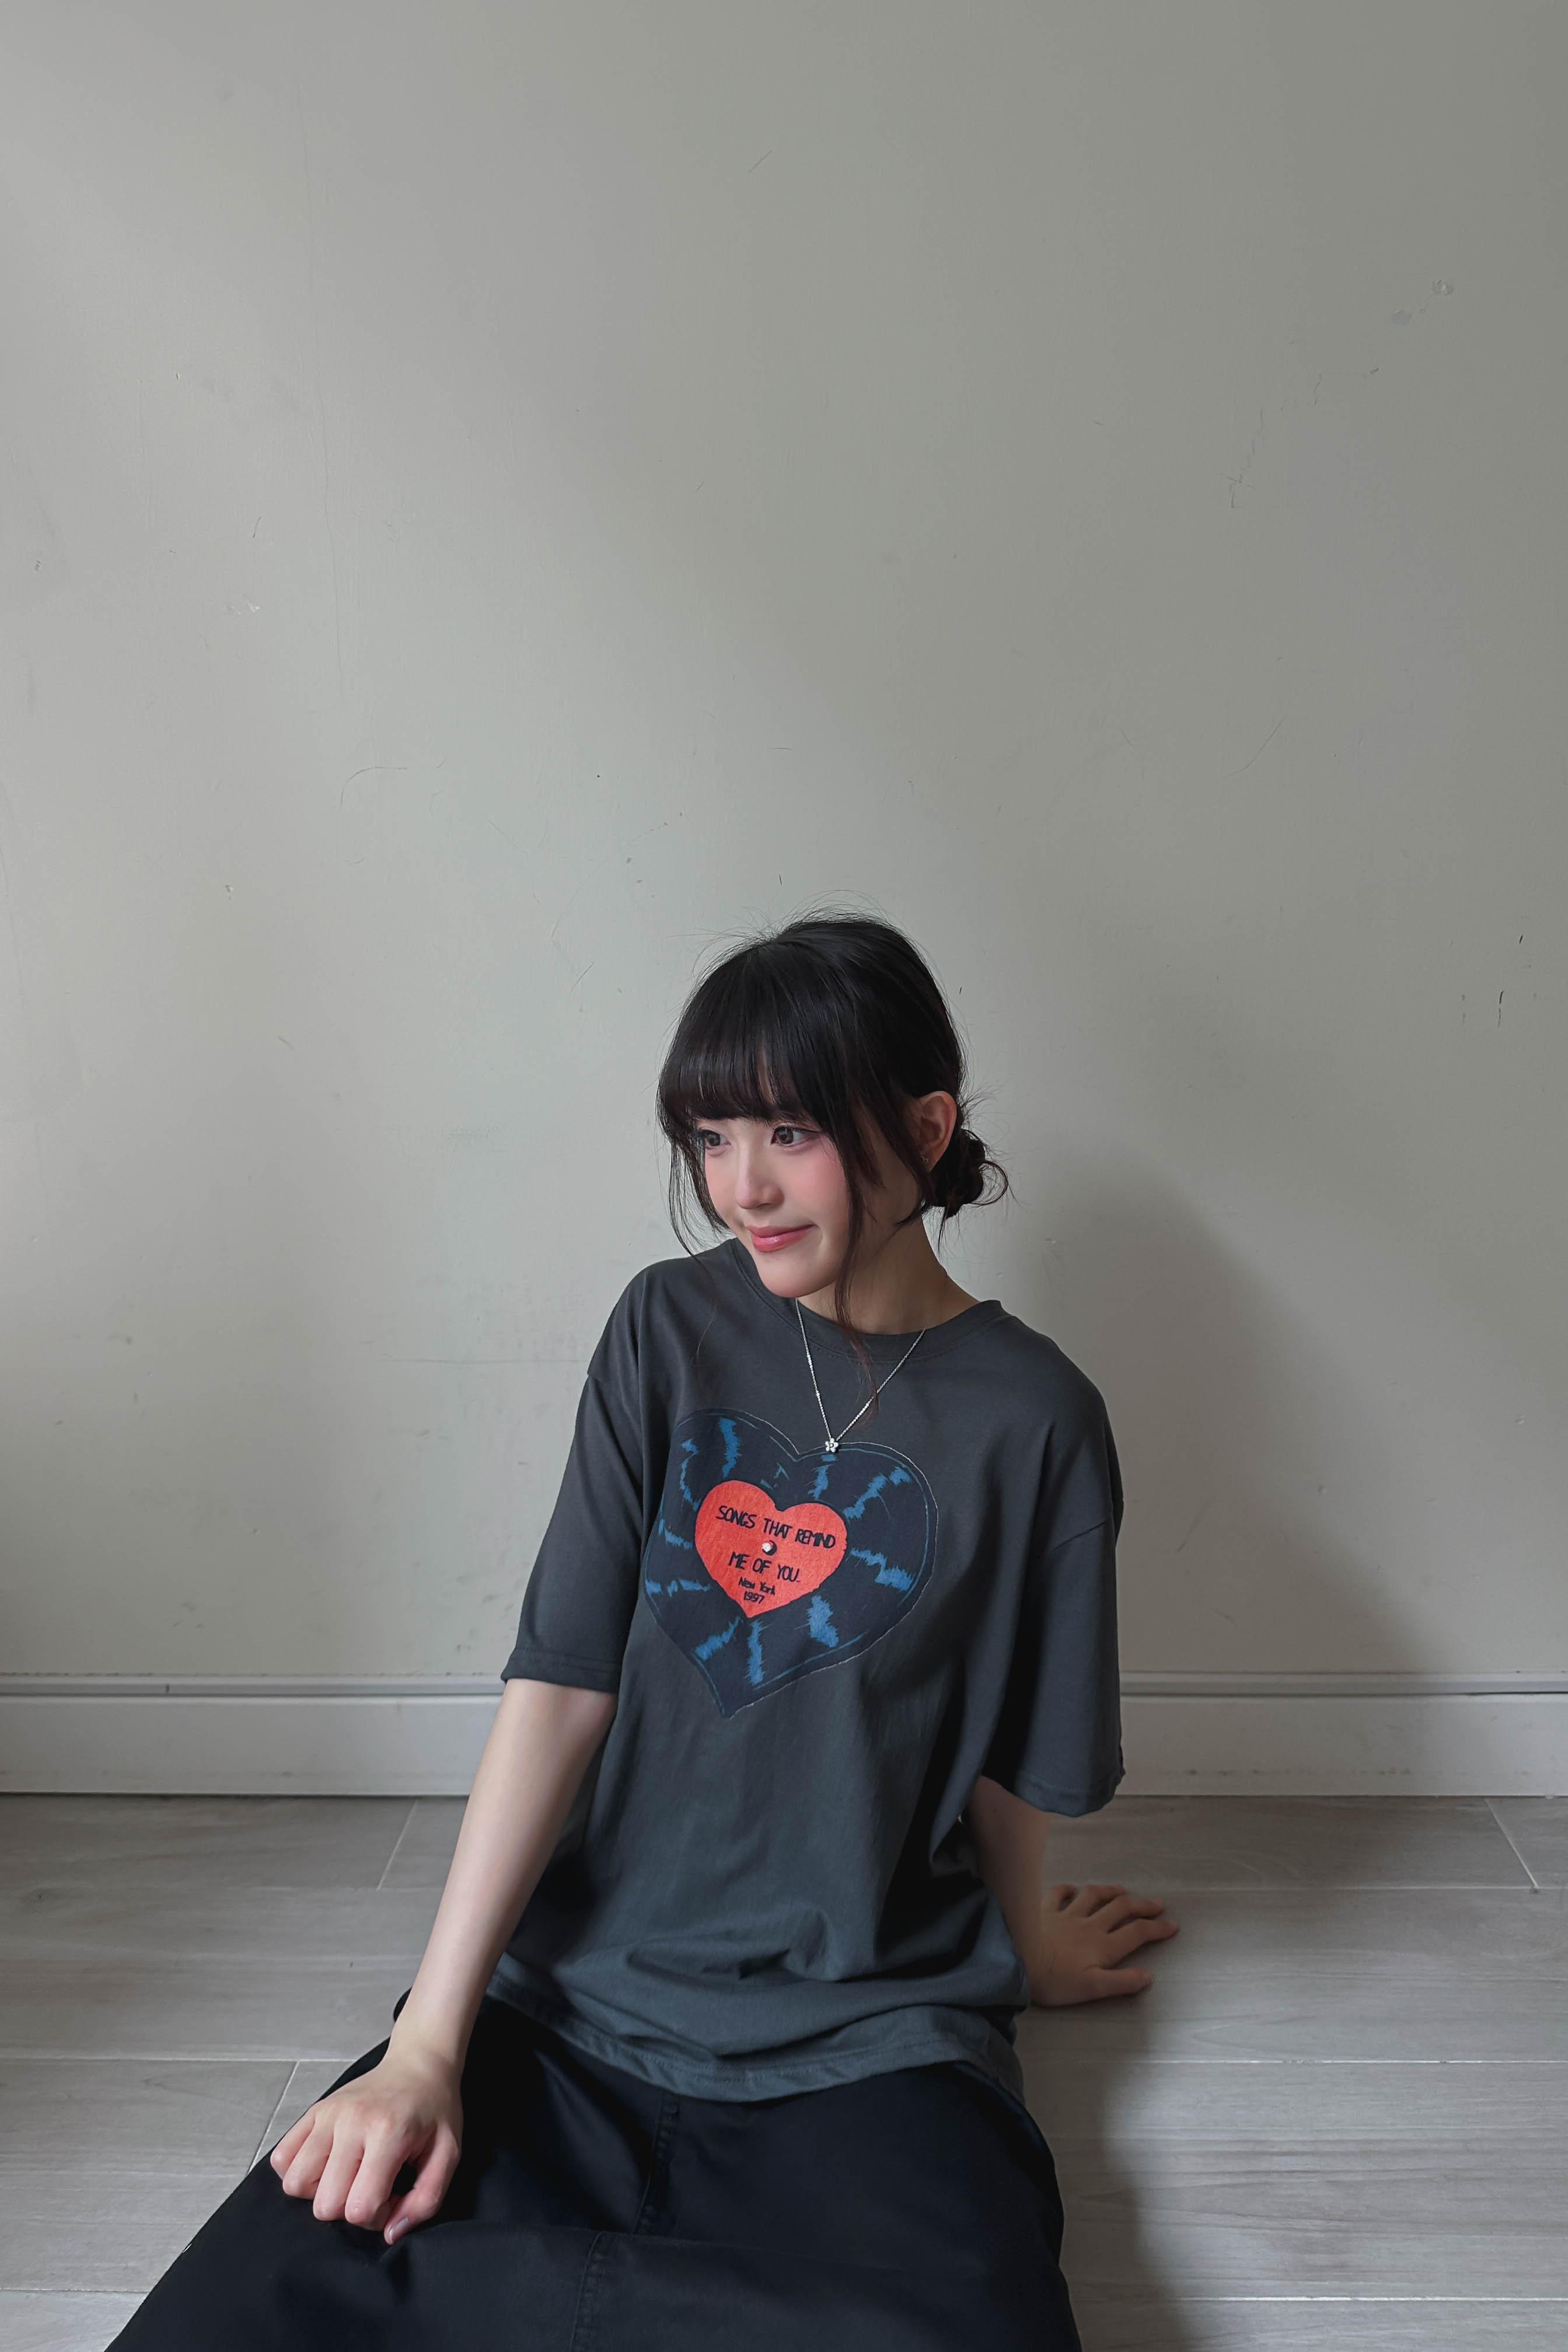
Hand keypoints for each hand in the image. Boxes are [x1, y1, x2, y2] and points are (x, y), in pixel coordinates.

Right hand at [269, 2039, 462, 2244]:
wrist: (418, 2065)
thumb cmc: (434, 2111)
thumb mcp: (448, 2156)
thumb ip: (425, 2201)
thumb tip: (389, 2234)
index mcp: (387, 2133)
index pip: (359, 2208)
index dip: (378, 2216)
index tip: (394, 2195)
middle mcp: (351, 2122)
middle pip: (324, 2204)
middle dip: (349, 2208)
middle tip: (372, 2186)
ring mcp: (326, 2115)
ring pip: (295, 2184)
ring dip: (320, 2192)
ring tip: (348, 2175)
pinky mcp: (313, 2111)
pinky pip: (281, 2159)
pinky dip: (298, 2171)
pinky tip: (328, 2164)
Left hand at [1030, 1880, 1177, 2005]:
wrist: (1019, 1959)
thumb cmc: (1056, 1980)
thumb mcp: (1092, 1989)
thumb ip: (1121, 1982)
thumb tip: (1148, 1975)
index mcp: (1103, 1946)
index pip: (1137, 1933)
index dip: (1157, 1928)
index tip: (1172, 1925)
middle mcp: (1089, 1925)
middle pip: (1121, 1910)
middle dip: (1142, 1906)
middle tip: (1157, 1904)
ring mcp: (1067, 1914)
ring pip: (1093, 1896)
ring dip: (1110, 1891)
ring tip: (1122, 1889)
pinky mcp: (1045, 1910)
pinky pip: (1059, 1893)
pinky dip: (1068, 1889)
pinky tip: (1073, 1888)